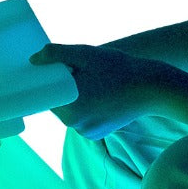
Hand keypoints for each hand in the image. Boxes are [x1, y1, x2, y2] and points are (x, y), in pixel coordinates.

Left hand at [30, 42, 164, 138]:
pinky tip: (101, 94)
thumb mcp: (86, 54)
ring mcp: (87, 132)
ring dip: (77, 97)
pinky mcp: (98, 134)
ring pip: (72, 110)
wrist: (153, 88)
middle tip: (82, 71)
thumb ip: (56, 55)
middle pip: (59, 103)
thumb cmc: (119, 69)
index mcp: (68, 108)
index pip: (47, 94)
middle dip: (65, 88)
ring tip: (95, 82)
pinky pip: (84, 118)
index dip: (51, 80)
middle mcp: (75, 125)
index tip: (59, 69)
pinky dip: (88, 107)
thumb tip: (34, 59)